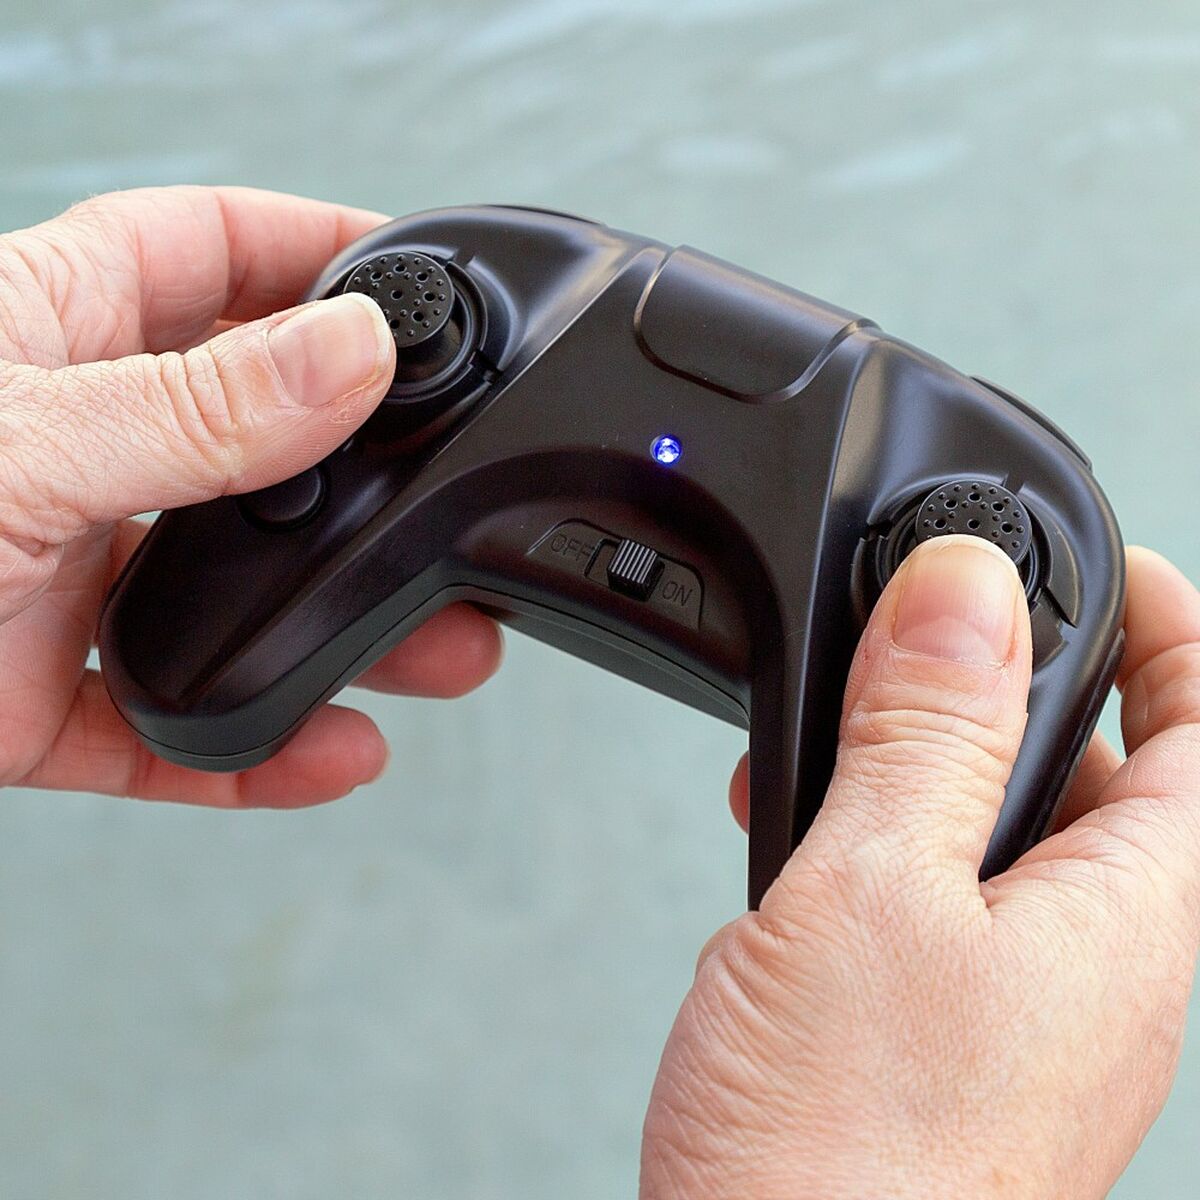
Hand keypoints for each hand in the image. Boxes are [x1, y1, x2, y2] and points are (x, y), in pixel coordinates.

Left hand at [0, 187, 500, 806]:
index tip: (415, 272)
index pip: (209, 255)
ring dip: (345, 621)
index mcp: (42, 336)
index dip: (313, 249)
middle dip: (366, 467)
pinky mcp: (47, 696)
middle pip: (258, 438)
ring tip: (444, 647)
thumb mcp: (14, 446)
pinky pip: (182, 719)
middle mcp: (72, 448)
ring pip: (238, 590)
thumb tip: (348, 353)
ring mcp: (65, 575)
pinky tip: (337, 749)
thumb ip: (189, 412)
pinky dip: (261, 743)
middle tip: (451, 493)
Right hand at [642, 537, 1199, 1197]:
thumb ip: (925, 735)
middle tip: (921, 627)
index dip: (1166, 622)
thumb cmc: (841, 1163)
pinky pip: (934, 890)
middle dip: (1012, 678)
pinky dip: (873, 832)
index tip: (1092, 549)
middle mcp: (1090, 958)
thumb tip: (965, 588)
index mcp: (1124, 915)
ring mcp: (1013, 998)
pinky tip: (798, 837)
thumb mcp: (874, 893)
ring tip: (831, 727)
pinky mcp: (938, 1028)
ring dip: (920, 754)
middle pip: (1103, 766)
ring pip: (997, 825)